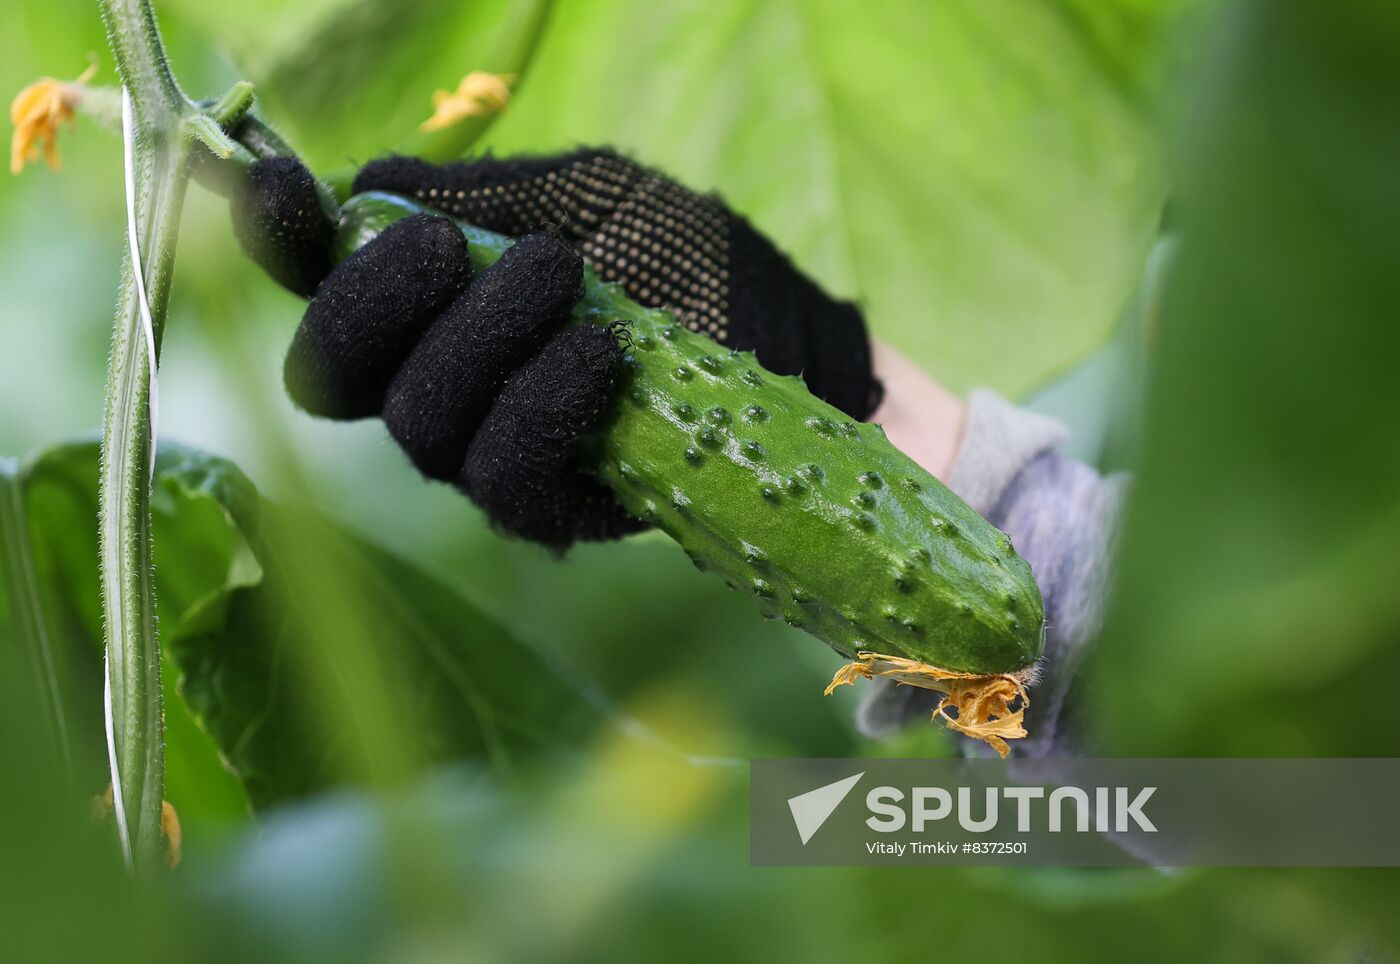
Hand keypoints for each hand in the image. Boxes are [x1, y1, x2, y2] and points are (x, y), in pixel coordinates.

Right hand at [231, 148, 879, 546]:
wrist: (787, 332)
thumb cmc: (686, 255)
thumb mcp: (589, 194)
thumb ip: (485, 194)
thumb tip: (366, 186)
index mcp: (427, 306)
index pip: (318, 289)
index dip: (278, 248)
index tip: (279, 192)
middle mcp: (434, 386)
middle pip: (334, 374)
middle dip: (376, 302)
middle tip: (450, 249)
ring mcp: (486, 454)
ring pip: (417, 425)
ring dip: (478, 342)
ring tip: (564, 280)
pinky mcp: (553, 510)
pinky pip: (505, 477)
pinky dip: (539, 407)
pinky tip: (597, 355)